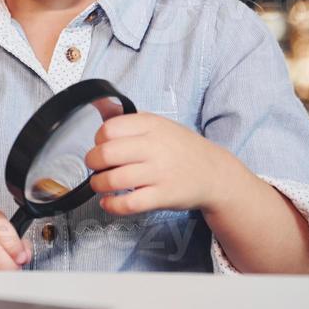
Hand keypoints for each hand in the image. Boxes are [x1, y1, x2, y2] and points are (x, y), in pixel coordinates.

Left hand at [83, 102, 221, 216]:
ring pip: (114, 180)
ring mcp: (160, 173)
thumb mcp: (157, 124)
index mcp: (151, 125)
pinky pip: (129, 203)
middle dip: (93, 162)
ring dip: (99, 184)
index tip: (101, 146)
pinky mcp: (163, 196)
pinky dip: (112, 205)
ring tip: (101, 184)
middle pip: (107, 154)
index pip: (109, 129)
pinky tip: (109, 202)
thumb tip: (99, 102)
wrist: (215, 173)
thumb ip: (127, 118)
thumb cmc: (181, 148)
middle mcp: (155, 147)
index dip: (98, 139)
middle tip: (96, 166)